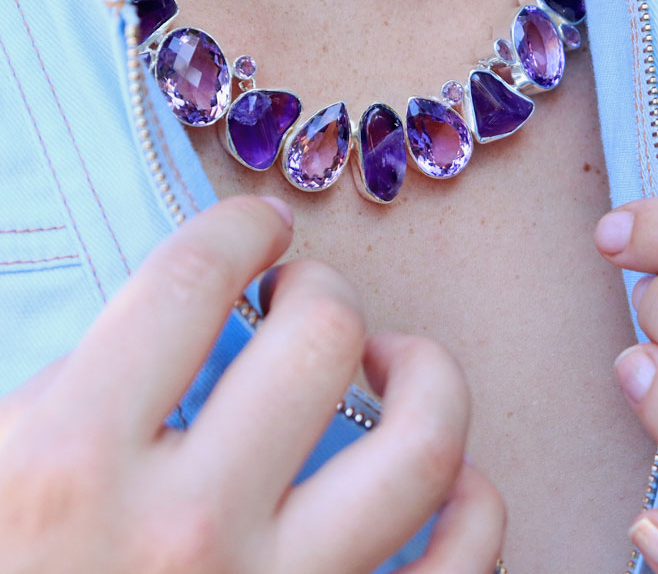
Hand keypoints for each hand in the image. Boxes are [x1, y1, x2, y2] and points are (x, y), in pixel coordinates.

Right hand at [0, 196, 504, 573]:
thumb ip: (79, 388)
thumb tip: (190, 314)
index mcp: (72, 467)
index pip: (191, 280)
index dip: (240, 227)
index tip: (260, 228)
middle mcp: (185, 534)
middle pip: (321, 338)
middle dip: (323, 290)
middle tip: (304, 299)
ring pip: (422, 444)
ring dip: (425, 374)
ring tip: (391, 361)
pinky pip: (463, 563)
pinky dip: (474, 502)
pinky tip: (447, 475)